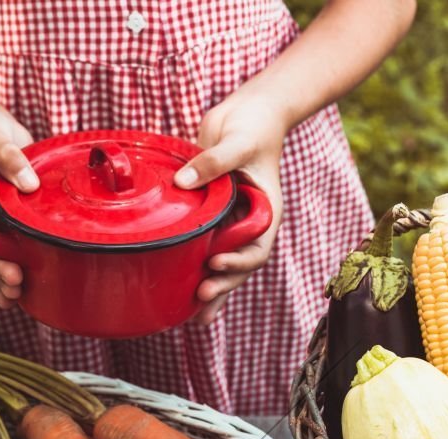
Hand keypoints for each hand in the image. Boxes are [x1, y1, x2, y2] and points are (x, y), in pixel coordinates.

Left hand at [174, 89, 285, 323]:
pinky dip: (198, 271)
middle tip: (201, 298)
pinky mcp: (215, 218)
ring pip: (224, 265)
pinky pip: (207, 249)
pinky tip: (186, 296)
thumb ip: (212, 162)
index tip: (216, 262)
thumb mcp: (235, 141)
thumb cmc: (251, 125)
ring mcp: (232, 223)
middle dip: (223, 286)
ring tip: (195, 317)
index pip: (256, 247)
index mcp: (265, 211)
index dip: (238, 261)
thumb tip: (183, 181)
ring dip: (212, 290)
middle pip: (239, 266)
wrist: (250, 112)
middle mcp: (249, 223)